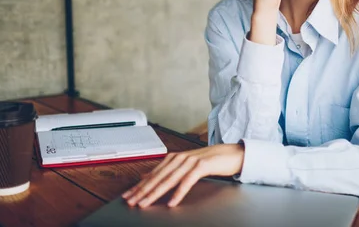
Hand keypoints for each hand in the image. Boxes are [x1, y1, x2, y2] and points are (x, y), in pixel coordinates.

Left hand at [121, 144, 244, 207]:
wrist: (230, 154)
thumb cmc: (208, 161)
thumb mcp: (184, 165)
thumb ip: (167, 171)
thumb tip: (146, 176)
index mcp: (174, 158)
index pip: (153, 174)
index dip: (139, 186)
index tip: (128, 196)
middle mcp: (180, 158)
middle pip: (158, 177)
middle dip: (143, 191)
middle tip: (131, 201)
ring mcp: (190, 161)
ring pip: (169, 179)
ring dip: (156, 192)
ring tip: (145, 203)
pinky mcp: (202, 166)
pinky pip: (187, 181)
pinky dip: (178, 192)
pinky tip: (172, 202)